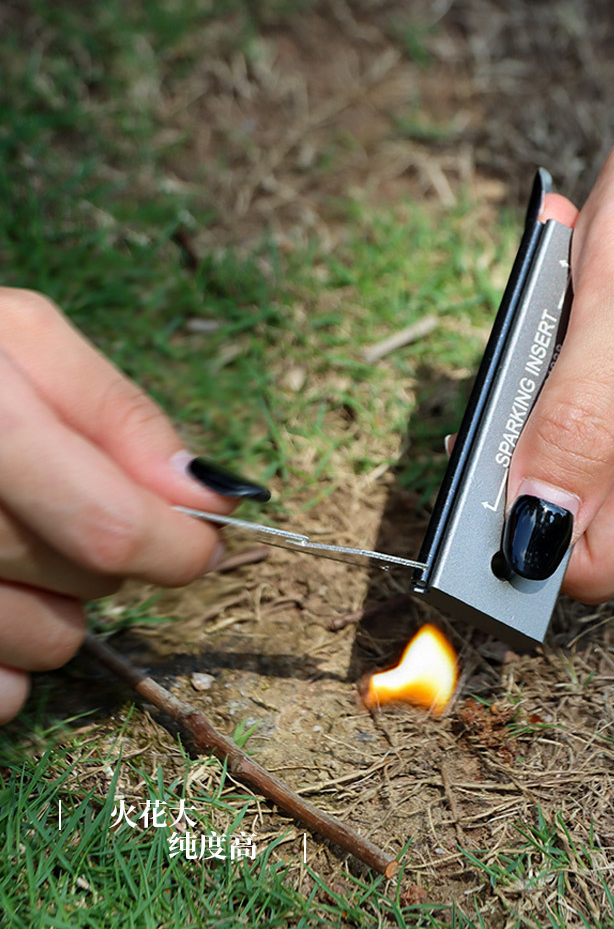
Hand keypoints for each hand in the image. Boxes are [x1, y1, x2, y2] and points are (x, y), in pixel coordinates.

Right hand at [0, 289, 254, 722]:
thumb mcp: (20, 338)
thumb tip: (205, 497)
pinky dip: (9, 664)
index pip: (103, 525)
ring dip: (61, 606)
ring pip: (44, 641)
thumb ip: (115, 413)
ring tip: (21, 543)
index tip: (201, 537)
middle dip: (111, 549)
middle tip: (73, 497)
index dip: (174, 542)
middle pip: (82, 577)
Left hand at [502, 0, 613, 601]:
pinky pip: (564, 376)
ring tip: (553, 295)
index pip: (596, 557)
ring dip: (529, 372)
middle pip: (566, 498)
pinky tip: (562, 271)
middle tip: (513, 360)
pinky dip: (544, 333)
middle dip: (518, 435)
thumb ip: (577, 421)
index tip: (464, 496)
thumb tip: (529, 528)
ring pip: (554, 433)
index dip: (523, 544)